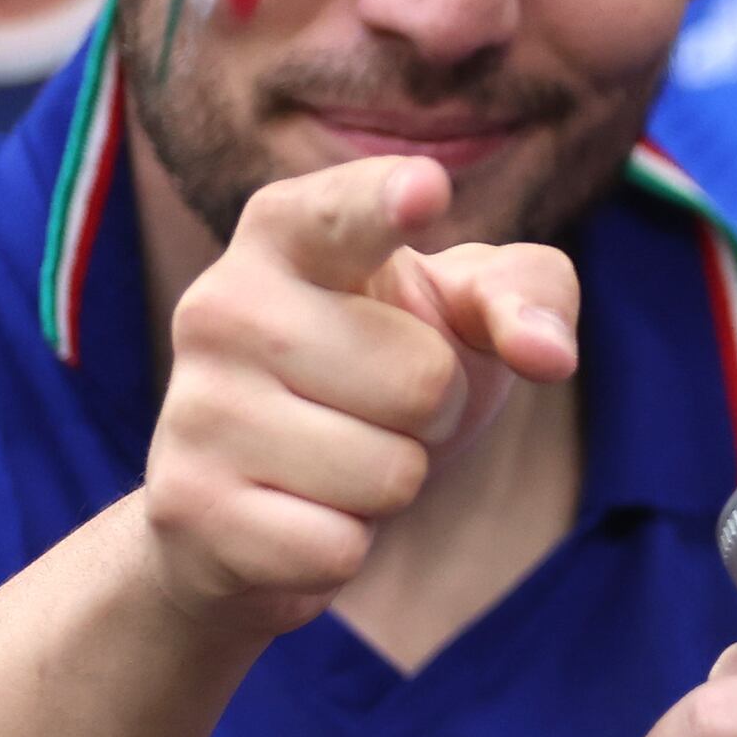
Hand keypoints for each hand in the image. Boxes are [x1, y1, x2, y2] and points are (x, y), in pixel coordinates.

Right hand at [137, 155, 577, 638]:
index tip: (428, 187)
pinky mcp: (189, 508)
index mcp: (287, 235)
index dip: (386, 203)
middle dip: (434, 415)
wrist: (252, 509)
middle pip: (424, 380)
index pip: (342, 210)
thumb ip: (528, 296)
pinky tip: (294, 518)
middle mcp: (222, 305)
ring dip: (390, 483)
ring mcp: (196, 407)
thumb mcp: (463, 316)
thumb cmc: (379, 377)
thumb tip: (548, 353)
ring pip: (390, 473)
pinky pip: (339, 547)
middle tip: (376, 412)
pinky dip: (343, 548)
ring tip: (334, 462)